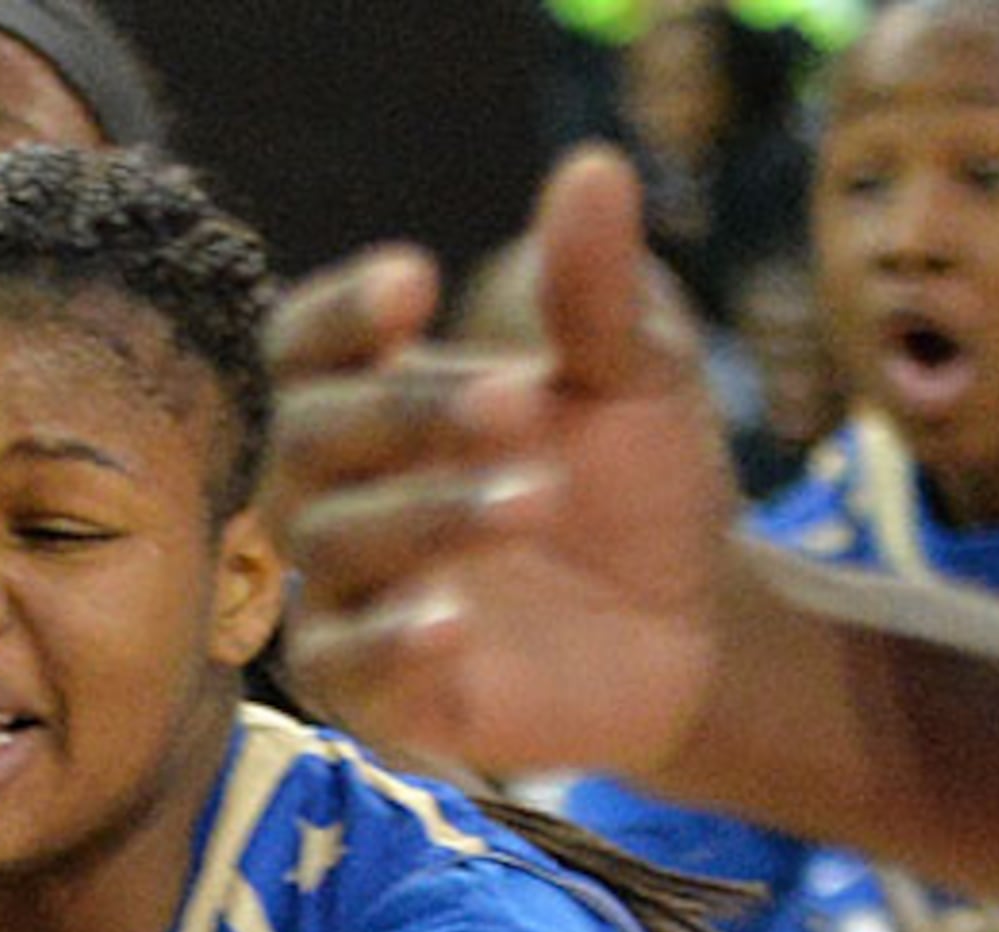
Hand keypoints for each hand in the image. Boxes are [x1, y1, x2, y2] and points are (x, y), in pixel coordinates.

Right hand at [265, 145, 736, 781]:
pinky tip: (451, 622)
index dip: (342, 315)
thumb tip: (593, 169)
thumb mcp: (638, 380)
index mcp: (376, 400)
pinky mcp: (373, 696)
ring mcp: (345, 594)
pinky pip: (340, 668)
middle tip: (519, 398)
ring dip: (424, 516)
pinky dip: (387, 644)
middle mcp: (335, 494)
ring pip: (329, 546)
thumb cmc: (636, 488)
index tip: (416, 281)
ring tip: (536, 498)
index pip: (305, 348)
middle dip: (405, 415)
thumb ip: (596, 294)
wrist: (693, 629)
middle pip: (307, 439)